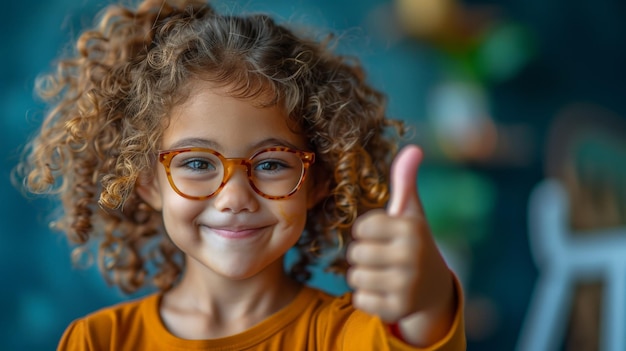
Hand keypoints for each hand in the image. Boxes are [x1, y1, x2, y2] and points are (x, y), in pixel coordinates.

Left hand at [347, 145, 454, 342]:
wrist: (434, 290)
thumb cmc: (412, 243)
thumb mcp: (411, 214)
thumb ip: (405, 182)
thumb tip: (413, 148)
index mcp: (411, 229)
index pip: (362, 227)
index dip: (368, 232)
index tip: (385, 236)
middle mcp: (411, 257)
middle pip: (355, 253)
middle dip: (364, 255)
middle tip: (385, 258)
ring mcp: (406, 286)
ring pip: (354, 276)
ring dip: (364, 276)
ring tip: (385, 274)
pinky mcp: (397, 310)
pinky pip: (359, 299)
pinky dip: (367, 297)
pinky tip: (386, 292)